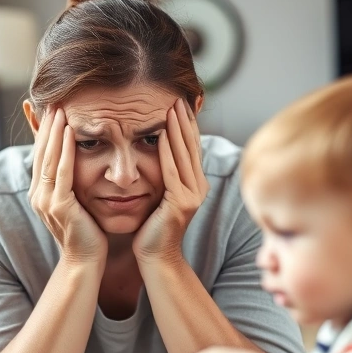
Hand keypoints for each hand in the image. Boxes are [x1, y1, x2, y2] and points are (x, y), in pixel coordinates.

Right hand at [29, 108, 107, 264]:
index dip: (45, 132)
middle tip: (53, 101)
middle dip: (47, 126)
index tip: (52, 110)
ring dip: (55, 131)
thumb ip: (72, 184)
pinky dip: (65, 150)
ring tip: (60, 109)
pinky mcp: (59, 205)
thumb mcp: (76, 203)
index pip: (41, 155)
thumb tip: (77, 165)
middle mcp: (38, 194)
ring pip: (49, 158)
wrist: (86, 262)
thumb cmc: (86, 233)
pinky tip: (70, 132)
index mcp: (40, 193)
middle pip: (41, 152)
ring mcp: (46, 200)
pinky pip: (62, 171)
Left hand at [134, 98, 209, 263]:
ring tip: (171, 107)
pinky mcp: (181, 203)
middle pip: (192, 146)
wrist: (156, 256)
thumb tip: (158, 149)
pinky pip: (172, 171)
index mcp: (196, 183)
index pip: (192, 147)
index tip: (180, 102)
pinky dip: (167, 150)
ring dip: (177, 129)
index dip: (187, 124)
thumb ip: (164, 173)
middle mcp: (199, 186)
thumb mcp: (160, 194)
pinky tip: (162, 133)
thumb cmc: (152, 226)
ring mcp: (193, 195)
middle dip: (184, 120)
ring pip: (183, 155)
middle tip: (177, 96)